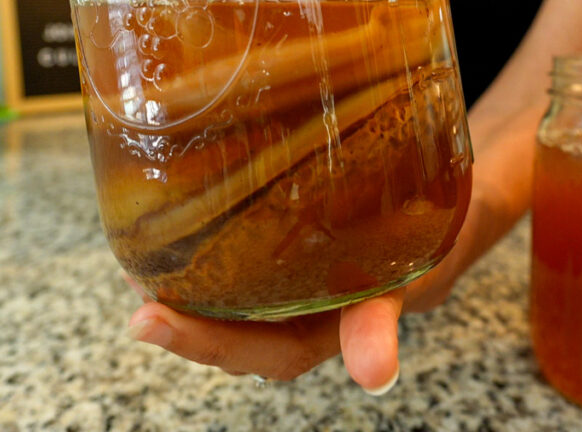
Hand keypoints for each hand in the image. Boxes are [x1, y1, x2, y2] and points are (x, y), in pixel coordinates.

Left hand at [121, 227, 471, 392]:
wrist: (451, 206)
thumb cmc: (429, 241)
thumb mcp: (410, 273)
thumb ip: (383, 320)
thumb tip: (373, 375)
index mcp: (329, 328)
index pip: (262, 353)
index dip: (204, 343)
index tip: (148, 322)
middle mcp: (305, 313)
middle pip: (235, 333)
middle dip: (182, 321)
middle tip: (131, 291)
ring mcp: (296, 284)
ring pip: (234, 301)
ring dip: (187, 289)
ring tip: (136, 260)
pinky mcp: (290, 251)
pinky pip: (243, 264)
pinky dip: (210, 254)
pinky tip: (178, 232)